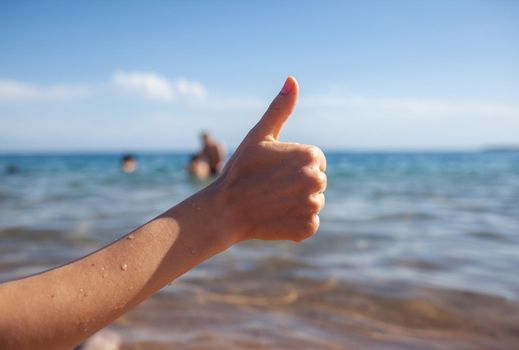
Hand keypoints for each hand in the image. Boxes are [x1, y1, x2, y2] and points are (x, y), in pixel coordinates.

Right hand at [212, 76, 326, 241]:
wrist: (226, 209)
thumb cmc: (241, 170)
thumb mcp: (259, 135)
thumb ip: (279, 108)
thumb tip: (292, 79)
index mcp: (310, 155)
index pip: (315, 159)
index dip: (294, 164)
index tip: (275, 170)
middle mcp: (317, 180)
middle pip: (316, 181)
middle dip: (298, 183)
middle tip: (271, 186)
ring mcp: (313, 206)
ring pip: (313, 202)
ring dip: (297, 203)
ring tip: (273, 201)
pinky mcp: (308, 228)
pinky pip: (309, 223)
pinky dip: (295, 222)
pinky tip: (276, 216)